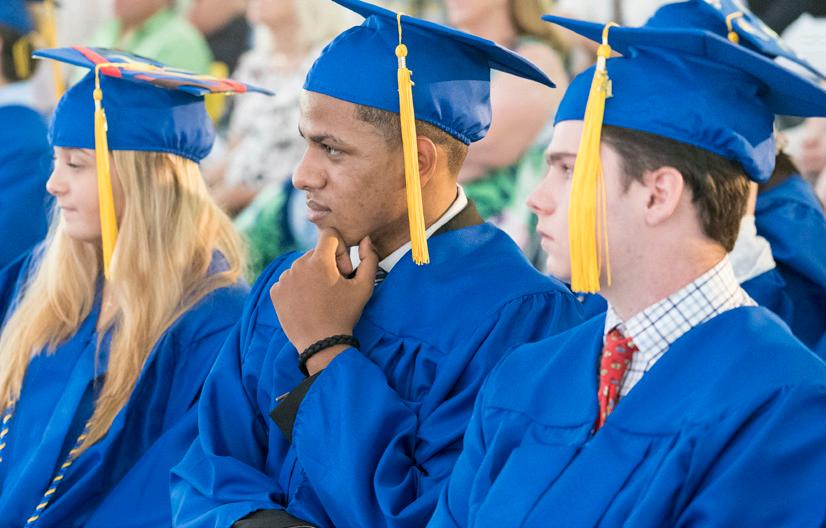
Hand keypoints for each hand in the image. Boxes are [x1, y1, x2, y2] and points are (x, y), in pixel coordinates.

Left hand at [270, 228, 377, 364]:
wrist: (321, 344)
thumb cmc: (345, 314)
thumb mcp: (364, 287)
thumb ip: (369, 258)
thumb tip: (365, 239)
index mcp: (319, 261)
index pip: (329, 235)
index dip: (340, 250)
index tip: (343, 270)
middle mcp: (298, 265)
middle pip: (315, 252)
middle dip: (327, 264)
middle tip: (334, 288)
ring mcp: (284, 278)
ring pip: (301, 266)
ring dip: (311, 276)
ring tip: (319, 297)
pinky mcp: (275, 291)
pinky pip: (288, 280)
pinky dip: (297, 287)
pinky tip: (306, 303)